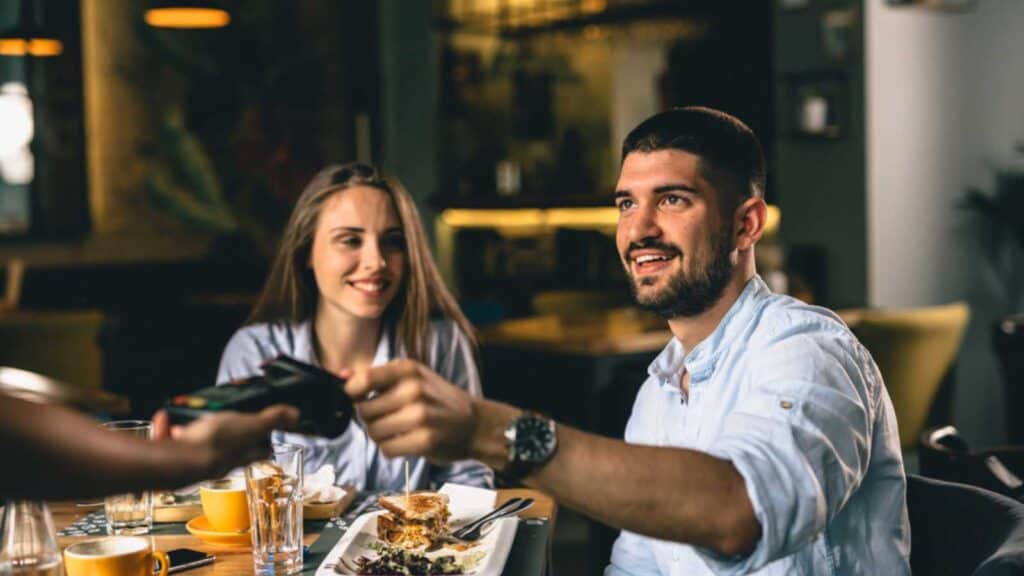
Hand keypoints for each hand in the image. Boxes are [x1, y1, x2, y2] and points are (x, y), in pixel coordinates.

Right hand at [151, 405, 298, 477]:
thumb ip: (272, 419)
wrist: (177, 462)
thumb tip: (295, 414)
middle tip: (222, 420)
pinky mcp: (170, 457)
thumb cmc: (216, 446)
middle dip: (225, 434)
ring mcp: (194, 459)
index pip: (260, 448)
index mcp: (243, 453)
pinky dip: (165, 429)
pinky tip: (163, 419)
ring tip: (187, 422)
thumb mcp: (251, 425)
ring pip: (195, 444)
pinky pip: (168, 441)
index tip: (266, 432)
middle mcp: (219, 460)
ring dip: (191, 431)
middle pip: (227, 447)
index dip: (264, 439)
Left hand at [345, 359, 476, 462]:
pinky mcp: (424, 440)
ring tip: (397, 431)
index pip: (361, 381)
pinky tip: (405, 443)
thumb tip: (339, 375)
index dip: (353, 394)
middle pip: (363, 411)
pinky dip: (391, 449)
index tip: (363, 399)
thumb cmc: (438, 400)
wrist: (475, 423)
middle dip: (370, 419)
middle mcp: (413, 389)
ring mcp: (420, 415)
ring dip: (380, 436)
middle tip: (387, 419)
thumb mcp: (413, 377)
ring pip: (373, 432)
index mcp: (408, 369)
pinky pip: (386, 449)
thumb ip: (376, 376)